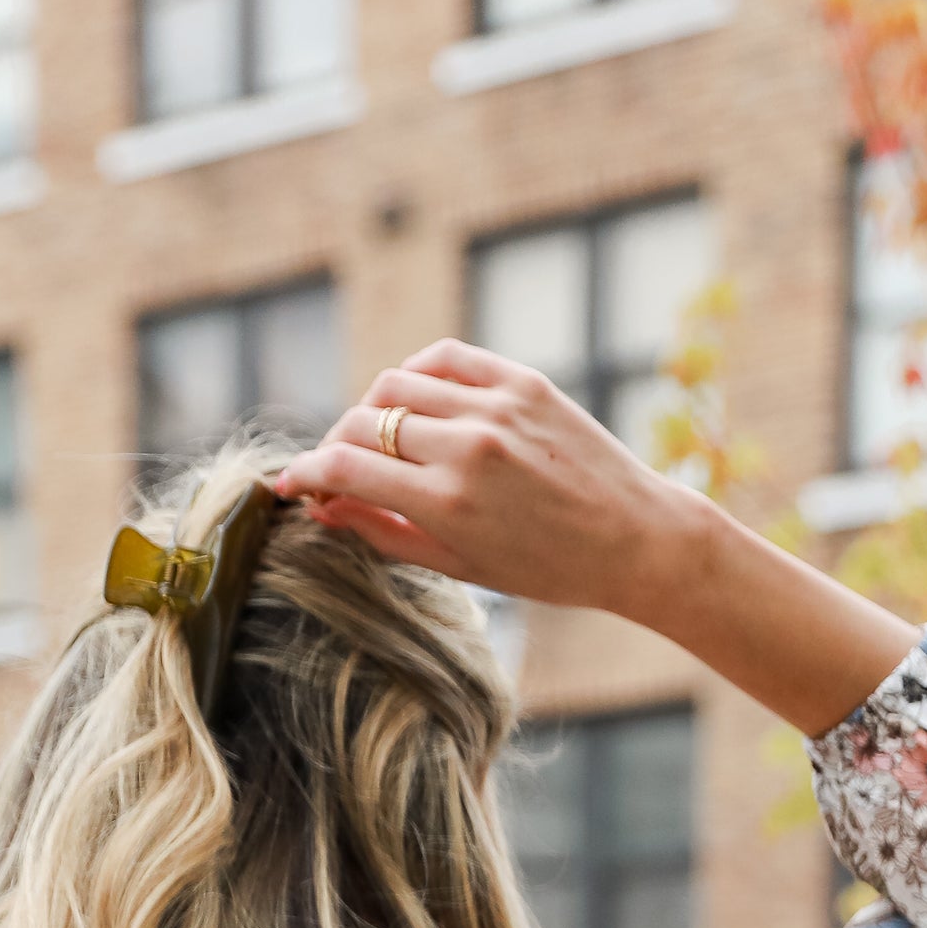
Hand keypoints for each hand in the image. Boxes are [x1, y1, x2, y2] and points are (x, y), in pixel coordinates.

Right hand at [276, 343, 700, 621]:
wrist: (634, 538)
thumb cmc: (547, 569)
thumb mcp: (460, 565)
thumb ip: (385, 532)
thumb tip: (324, 508)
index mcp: (448, 502)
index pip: (346, 469)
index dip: (307, 474)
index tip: (292, 485)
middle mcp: (467, 446)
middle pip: (363, 423)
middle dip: (335, 447)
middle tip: (334, 471)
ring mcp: (495, 406)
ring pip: (395, 382)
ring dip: (370, 409)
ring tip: (376, 439)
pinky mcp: (521, 380)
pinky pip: (444, 358)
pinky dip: (415, 374)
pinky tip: (414, 400)